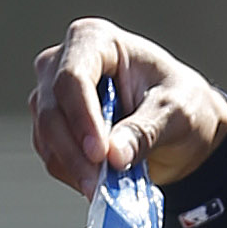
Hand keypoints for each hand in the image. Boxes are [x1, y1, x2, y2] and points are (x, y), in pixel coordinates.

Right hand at [30, 19, 226, 196]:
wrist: (178, 124)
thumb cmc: (180, 102)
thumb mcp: (175, 112)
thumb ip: (144, 131)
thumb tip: (114, 156)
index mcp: (96, 40)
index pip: (73, 77)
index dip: (82, 117)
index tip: (100, 153)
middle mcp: (63, 62)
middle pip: (52, 109)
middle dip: (75, 152)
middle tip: (99, 184)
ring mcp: (52, 94)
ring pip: (46, 136)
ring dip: (73, 167)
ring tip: (105, 187)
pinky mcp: (52, 125)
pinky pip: (51, 154)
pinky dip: (72, 173)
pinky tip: (99, 182)